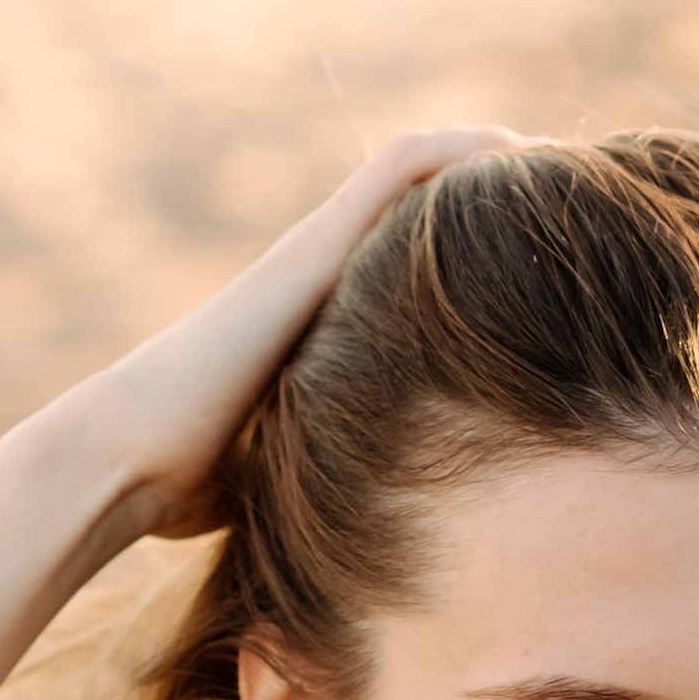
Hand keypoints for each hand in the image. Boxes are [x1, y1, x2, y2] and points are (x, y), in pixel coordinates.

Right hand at [51, 124, 522, 543]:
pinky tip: (513, 151)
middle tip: (575, 198)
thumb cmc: (186, 489)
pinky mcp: (310, 249)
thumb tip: (379, 549)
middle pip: (420, 201)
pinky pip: (393, 170)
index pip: (409, 259)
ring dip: (487, 153)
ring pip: (413, 167)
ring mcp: (313, 255)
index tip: (549, 261)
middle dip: (497, 191)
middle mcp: (320, 275)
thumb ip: (333, 478)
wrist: (123, 461)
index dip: (479, 245)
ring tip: (562, 162)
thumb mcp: (291, 476)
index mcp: (321, 324)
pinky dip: (456, 150)